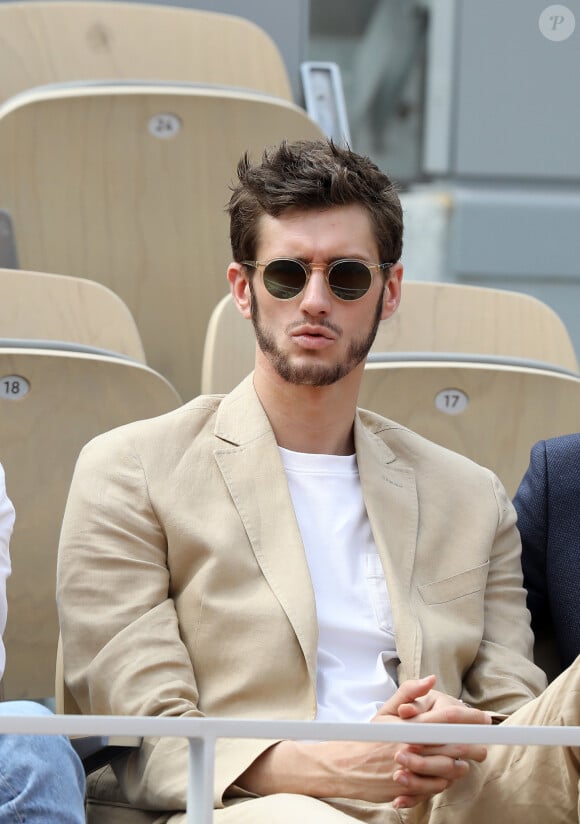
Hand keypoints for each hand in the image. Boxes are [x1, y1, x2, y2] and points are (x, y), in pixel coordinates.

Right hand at [372, 675, 489, 808]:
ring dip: (463, 763)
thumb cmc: (368, 737)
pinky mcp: (411, 789)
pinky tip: (448, 774)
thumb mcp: (385, 710)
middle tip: (483, 742)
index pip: (448, 718)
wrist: (348, 766)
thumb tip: (431, 679)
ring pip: (451, 769)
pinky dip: (448, 780)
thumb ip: (409, 692)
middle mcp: (414, 747)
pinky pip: (439, 786)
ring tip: (467, 759)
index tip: (483, 719)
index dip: (470, 718)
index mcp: (410, 726)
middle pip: (456, 745)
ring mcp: (413, 770)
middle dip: (475, 744)